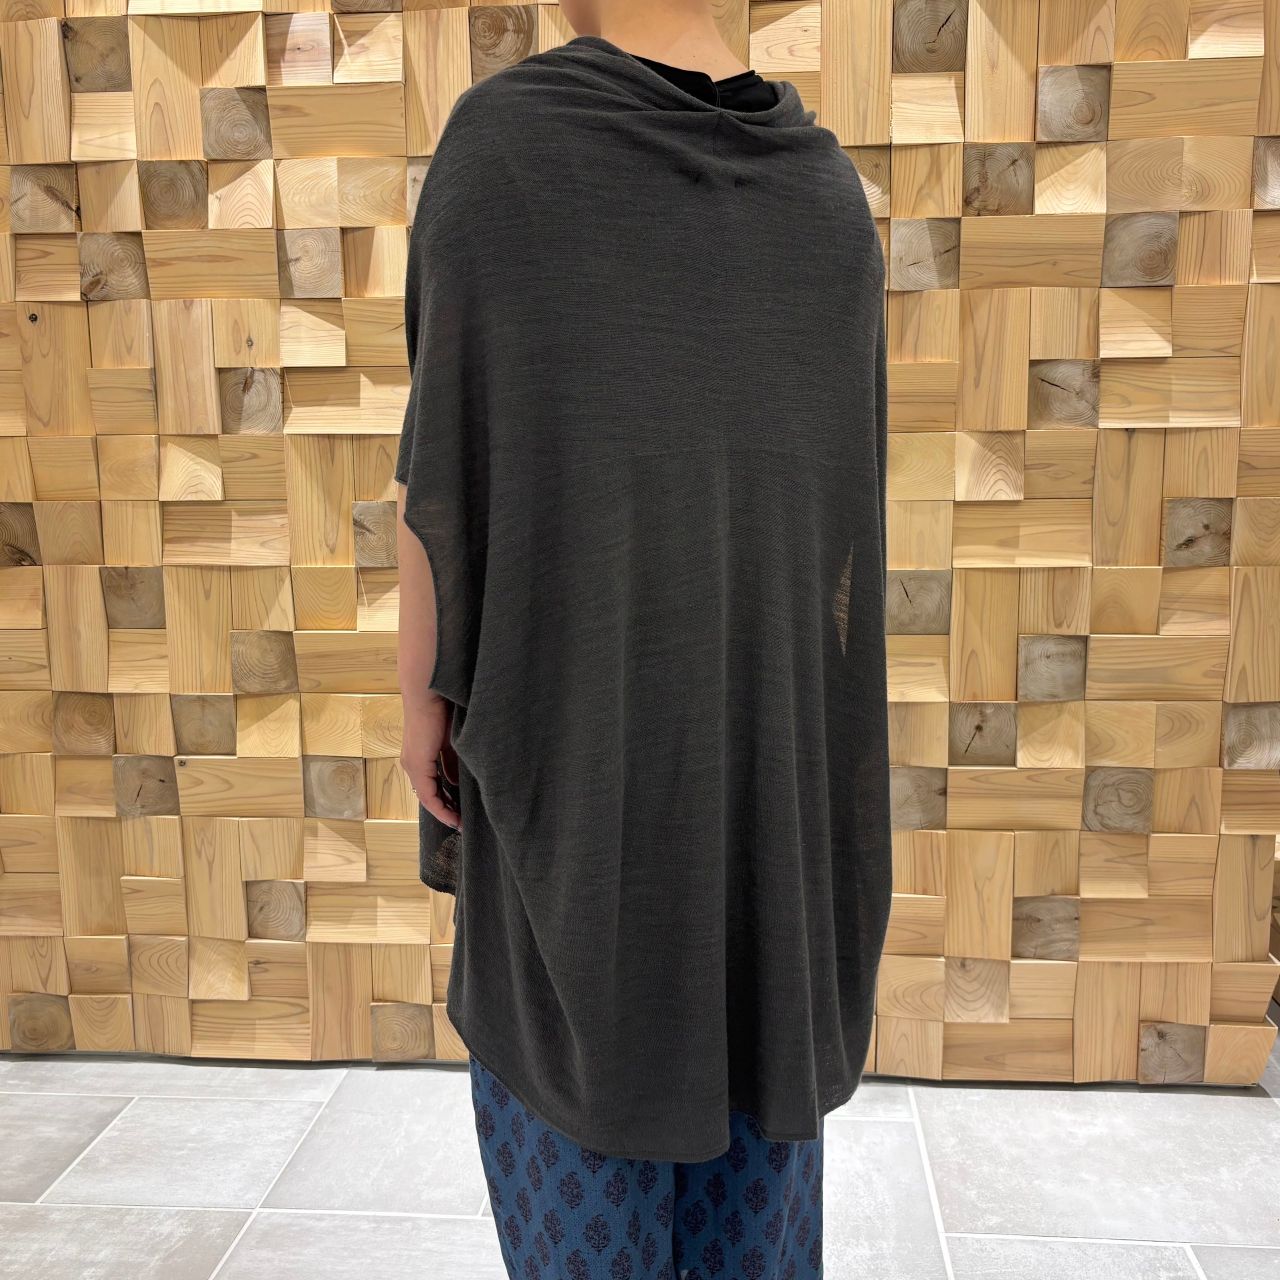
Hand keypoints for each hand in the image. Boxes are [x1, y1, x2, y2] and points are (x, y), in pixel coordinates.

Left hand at [401, 693, 461, 830]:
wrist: (430, 692)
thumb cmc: (444, 709)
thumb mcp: (452, 742)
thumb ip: (452, 762)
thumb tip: (456, 781)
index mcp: (420, 756)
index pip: (432, 786)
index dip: (446, 802)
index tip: (461, 814)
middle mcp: (412, 763)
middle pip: (429, 795)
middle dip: (447, 810)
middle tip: (463, 823)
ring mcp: (413, 764)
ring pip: (428, 797)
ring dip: (444, 811)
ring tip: (460, 823)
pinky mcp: (417, 764)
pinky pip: (428, 794)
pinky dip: (440, 806)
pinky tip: (453, 815)